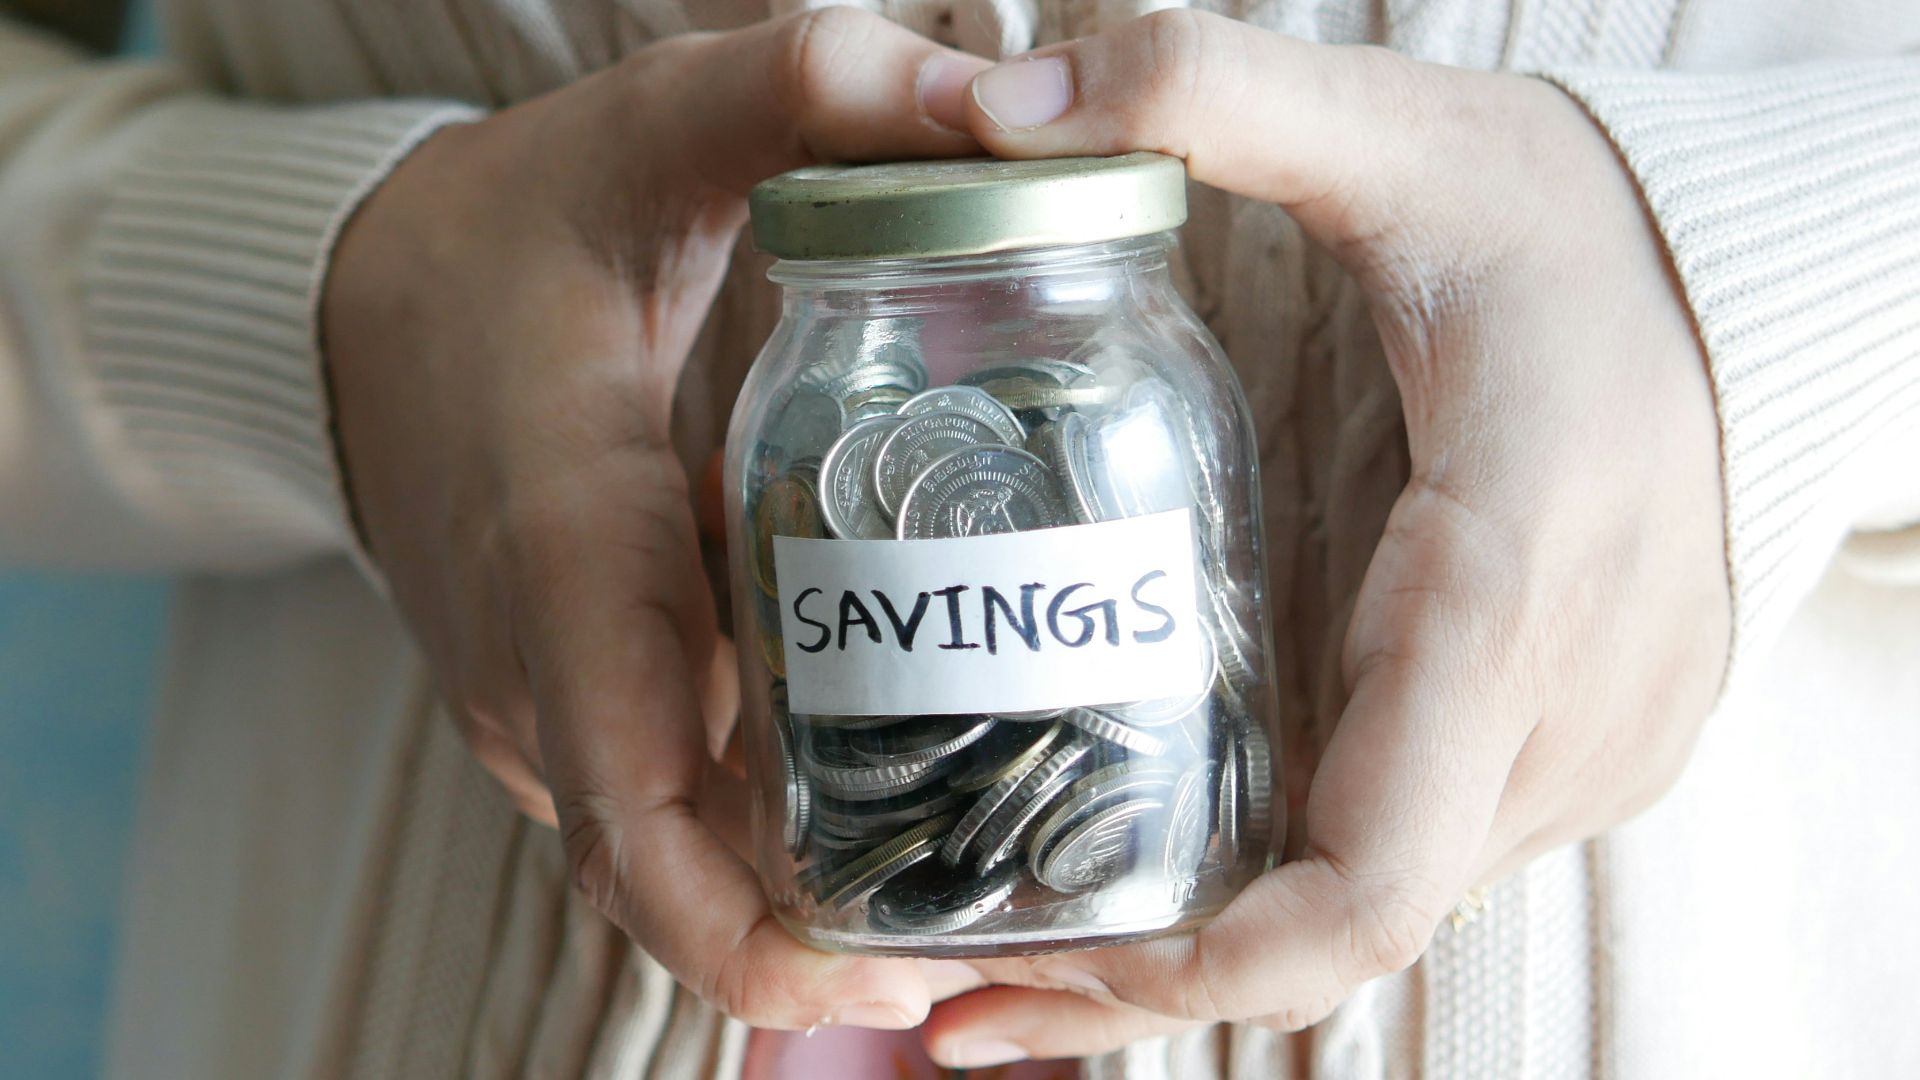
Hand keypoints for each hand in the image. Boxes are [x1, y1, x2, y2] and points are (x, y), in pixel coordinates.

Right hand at [323, 9, 990, 1030]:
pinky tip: (897, 796)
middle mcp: (539, 667)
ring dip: (808, 897)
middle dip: (826, 947)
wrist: (359, 302)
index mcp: (566, 550)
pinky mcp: (557, 703)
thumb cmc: (515, 228)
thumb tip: (1006, 102)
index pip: (636, 808)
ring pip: (673, 858)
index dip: (754, 935)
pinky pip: (664, 806)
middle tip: (1007, 943)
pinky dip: (766, 832)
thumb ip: (816, 89)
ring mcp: (538, 704)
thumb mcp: (660, 126)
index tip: (904, 981)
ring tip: (986, 884)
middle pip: (673, 880)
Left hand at [920, 12, 1730, 1064]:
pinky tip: (1146, 874)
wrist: (1762, 284)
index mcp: (1507, 588)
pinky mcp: (1561, 747)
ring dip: (1196, 950)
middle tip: (940, 994)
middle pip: (1337, 933)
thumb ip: (1208, 96)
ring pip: (1367, 910)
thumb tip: (999, 99)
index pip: (1368, 874)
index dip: (1201, 966)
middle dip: (1144, 982)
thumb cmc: (1581, 227)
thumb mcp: (1404, 138)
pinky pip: (1401, 860)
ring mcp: (1576, 752)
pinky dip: (1272, 896)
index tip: (1030, 976)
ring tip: (1004, 948)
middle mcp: (1559, 717)